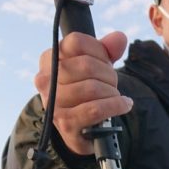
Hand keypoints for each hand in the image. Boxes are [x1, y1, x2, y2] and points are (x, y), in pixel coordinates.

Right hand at [34, 31, 131, 154]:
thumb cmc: (86, 93)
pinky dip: (115, 106)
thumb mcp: (95, 67)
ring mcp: (53, 103)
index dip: (99, 51)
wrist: (80, 130)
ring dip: (112, 92)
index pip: (76, 42)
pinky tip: (124, 105)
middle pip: (87, 65)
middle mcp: (45, 80)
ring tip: (115, 97)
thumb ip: (107, 50)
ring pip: (92, 88)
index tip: (106, 62)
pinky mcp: (65, 123)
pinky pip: (96, 109)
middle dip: (109, 74)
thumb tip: (119, 38)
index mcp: (48, 59)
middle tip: (113, 84)